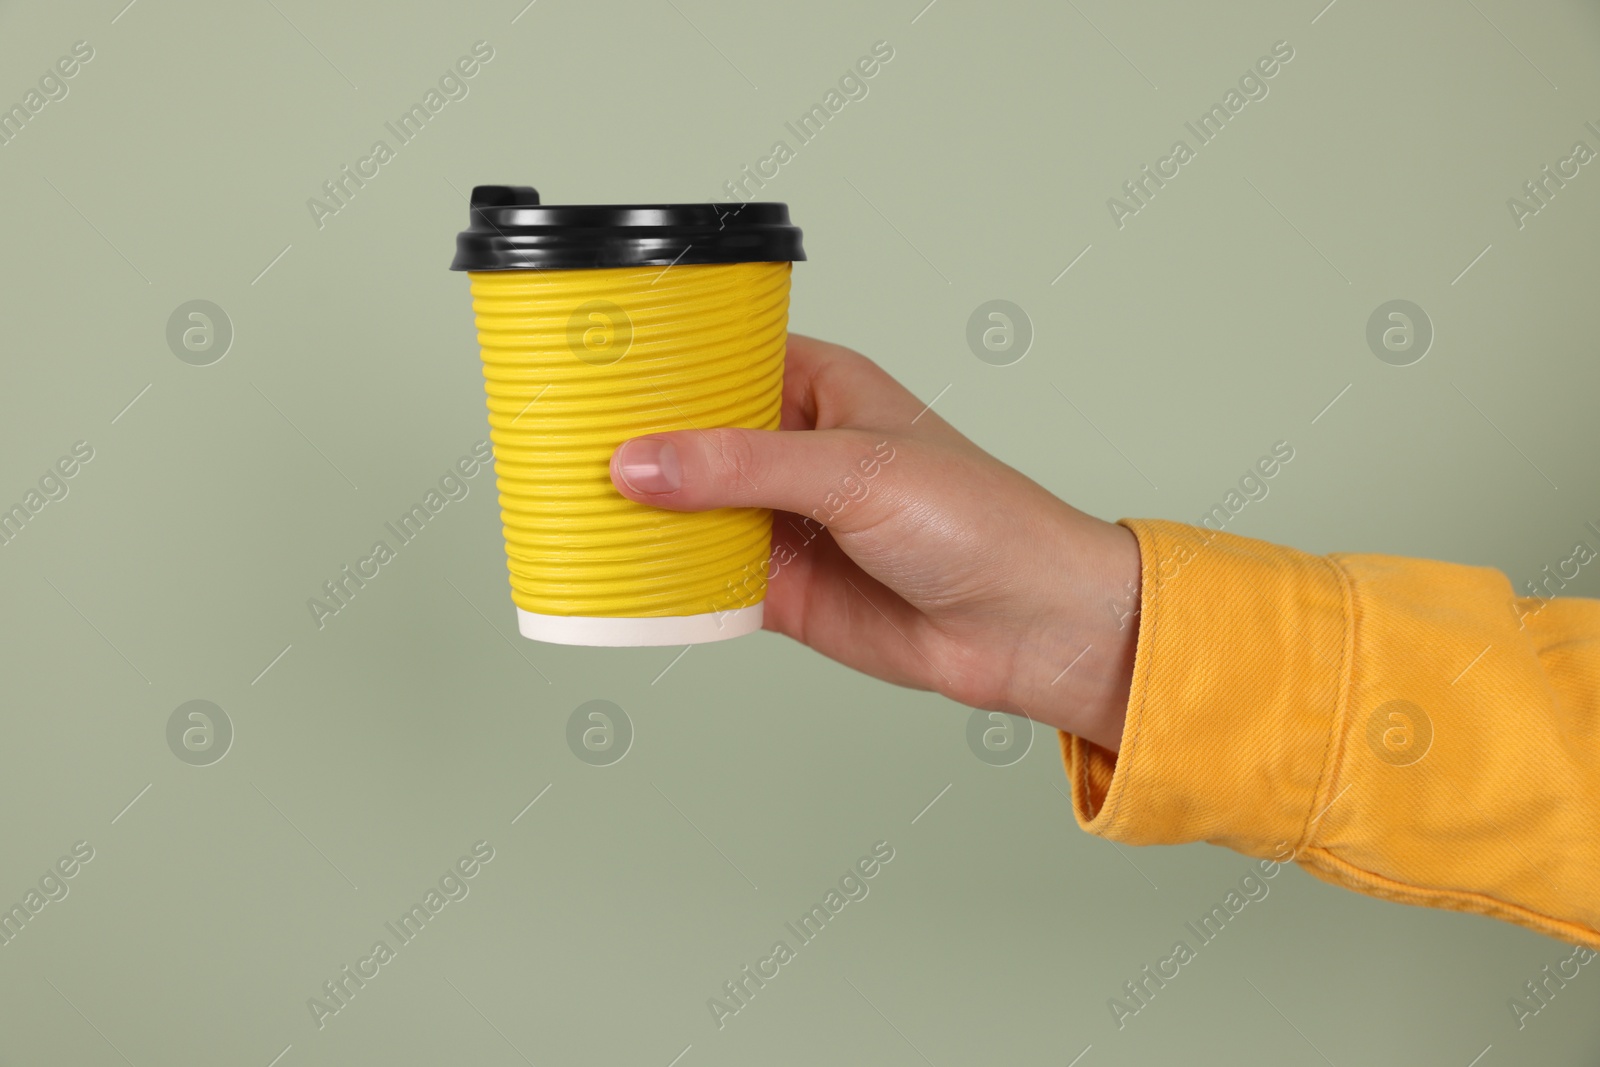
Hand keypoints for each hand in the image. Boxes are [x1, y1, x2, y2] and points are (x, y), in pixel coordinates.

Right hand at [608, 334, 1140, 750]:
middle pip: (688, 441)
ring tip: (563, 510)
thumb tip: (641, 463)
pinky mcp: (779, 590)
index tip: (584, 368)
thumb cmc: (976, 518)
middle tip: (555, 447)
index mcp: (816, 388)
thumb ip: (742, 467)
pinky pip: (701, 582)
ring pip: (687, 513)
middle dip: (631, 447)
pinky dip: (662, 583)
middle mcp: (792, 451)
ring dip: (639, 518)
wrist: (1025, 625)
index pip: (714, 360)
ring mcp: (782, 522)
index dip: (652, 365)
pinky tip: (616, 578)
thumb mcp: (852, 471)